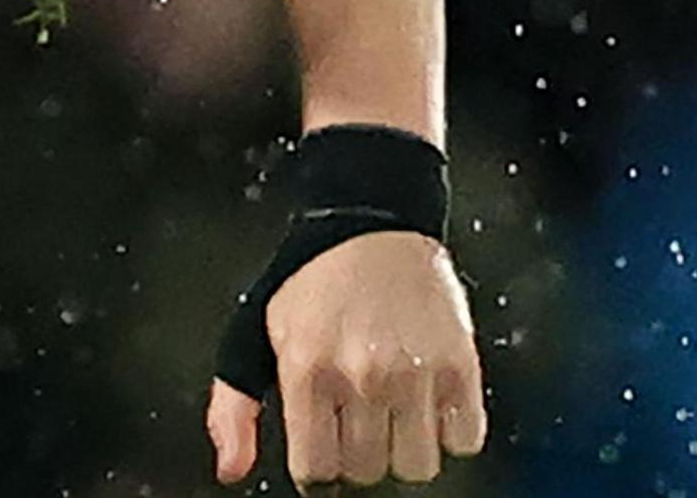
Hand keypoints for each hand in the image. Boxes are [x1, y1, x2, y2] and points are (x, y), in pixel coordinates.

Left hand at [207, 231, 484, 491]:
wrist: (372, 224)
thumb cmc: (310, 282)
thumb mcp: (252, 335)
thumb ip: (234, 408)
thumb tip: (231, 469)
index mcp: (306, 371)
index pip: (315, 471)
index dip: (318, 465)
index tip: (323, 449)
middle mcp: (361, 376)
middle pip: (366, 472)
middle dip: (358, 454)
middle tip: (357, 418)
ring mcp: (414, 373)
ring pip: (417, 466)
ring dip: (405, 449)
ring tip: (394, 412)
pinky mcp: (460, 366)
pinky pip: (465, 440)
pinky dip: (451, 433)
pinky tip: (428, 402)